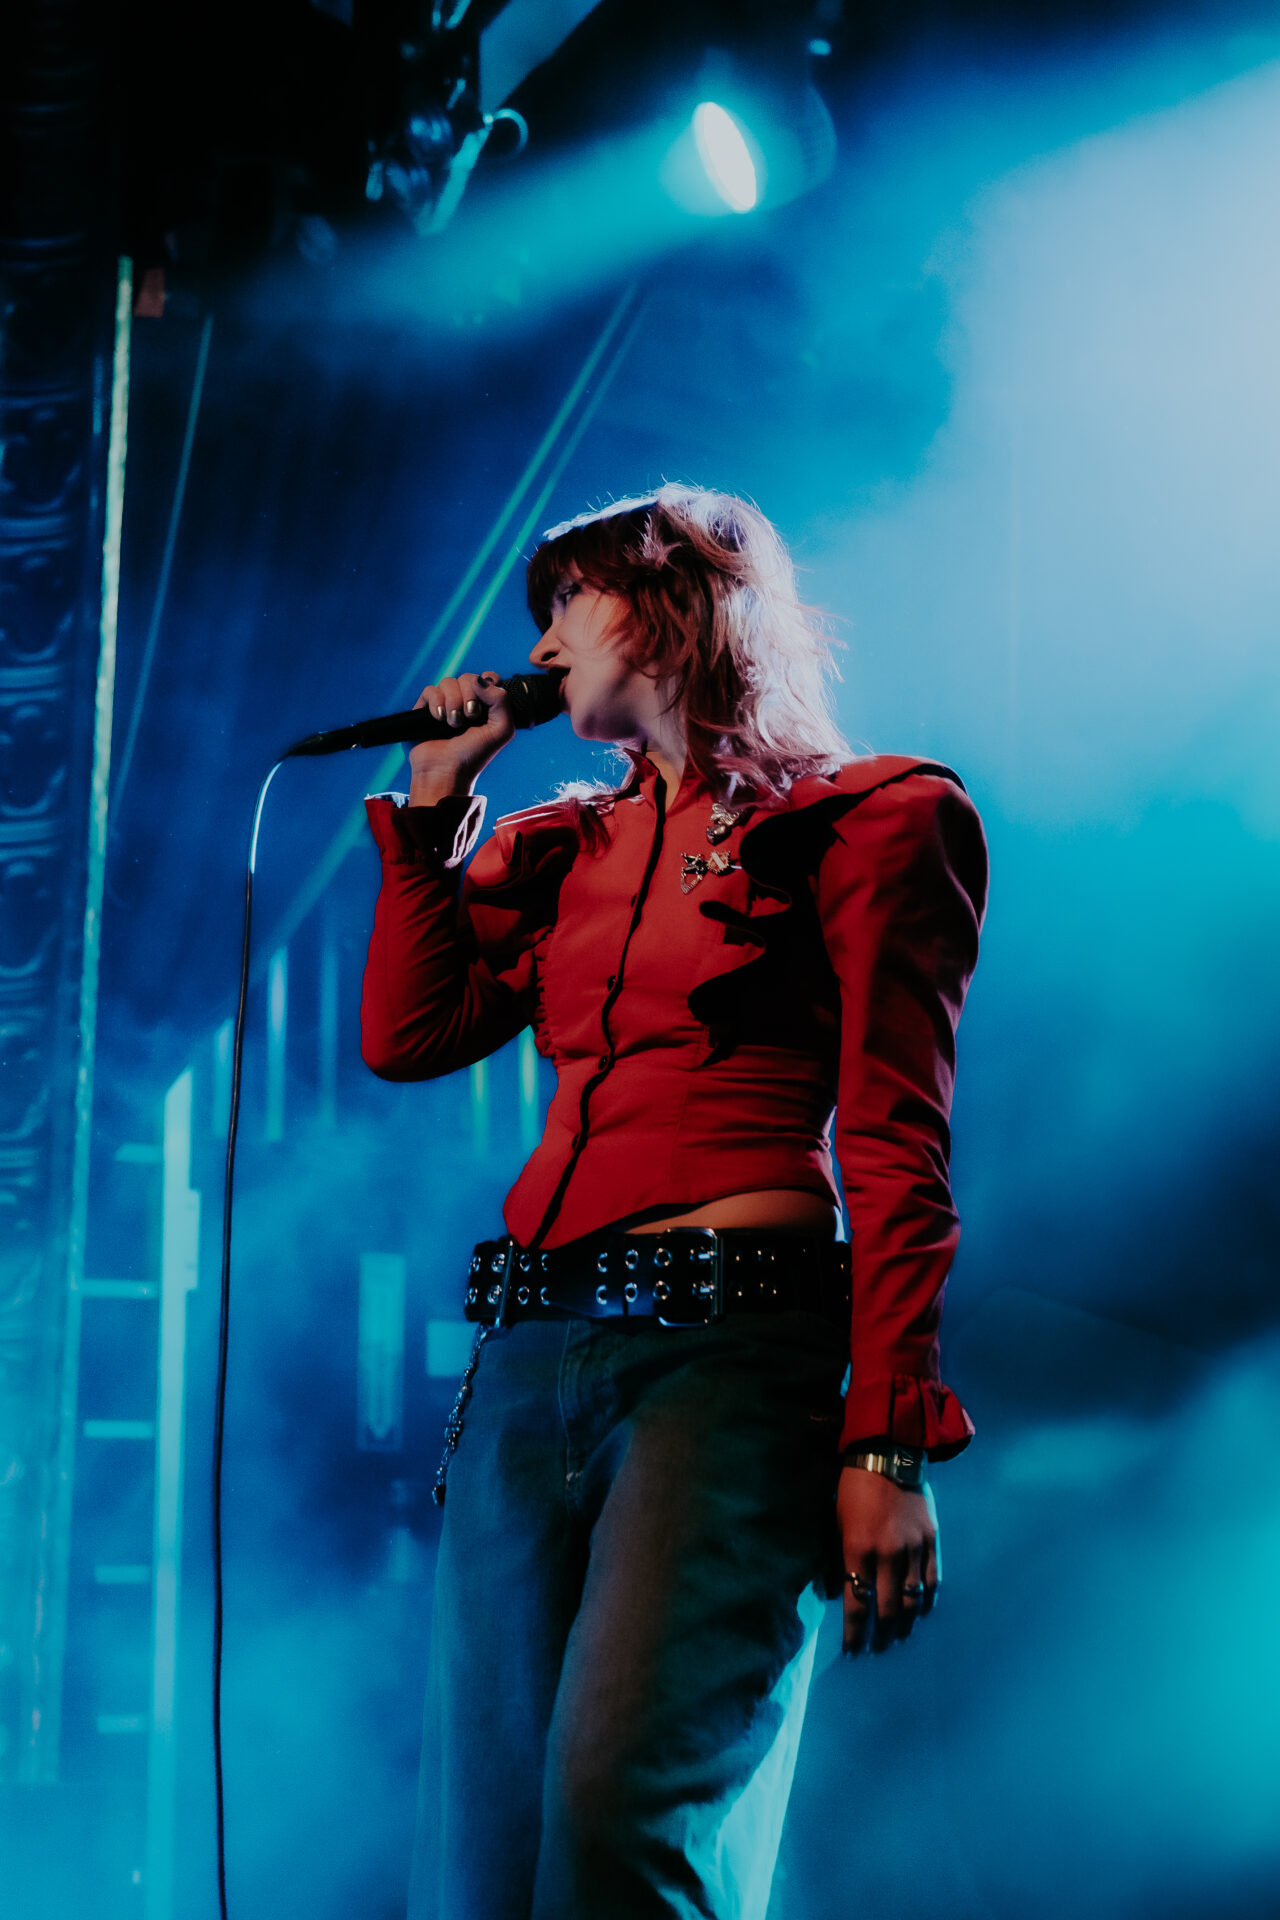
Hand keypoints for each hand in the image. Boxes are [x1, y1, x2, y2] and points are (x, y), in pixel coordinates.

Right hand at [407, 670, 514, 803]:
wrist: (447, 771)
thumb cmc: (475, 755)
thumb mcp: (502, 730)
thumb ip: (502, 700)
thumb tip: (479, 679)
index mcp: (485, 705)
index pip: (488, 677)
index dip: (487, 683)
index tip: (486, 703)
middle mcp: (465, 701)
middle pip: (467, 677)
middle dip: (469, 696)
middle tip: (470, 717)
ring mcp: (445, 704)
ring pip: (448, 682)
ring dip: (453, 702)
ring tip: (453, 724)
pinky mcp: (426, 708)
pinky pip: (430, 690)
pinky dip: (436, 703)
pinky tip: (439, 719)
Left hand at [837, 1465, 939, 1656]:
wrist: (888, 1455)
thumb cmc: (853, 1489)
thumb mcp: (835, 1523)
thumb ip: (837, 1561)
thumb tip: (837, 1594)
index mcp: (858, 1549)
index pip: (857, 1605)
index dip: (855, 1634)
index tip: (853, 1651)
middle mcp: (888, 1554)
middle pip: (888, 1609)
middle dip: (881, 1636)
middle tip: (877, 1650)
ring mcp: (913, 1548)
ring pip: (913, 1600)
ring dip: (906, 1625)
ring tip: (899, 1638)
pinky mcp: (932, 1541)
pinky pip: (932, 1580)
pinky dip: (927, 1601)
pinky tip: (922, 1613)